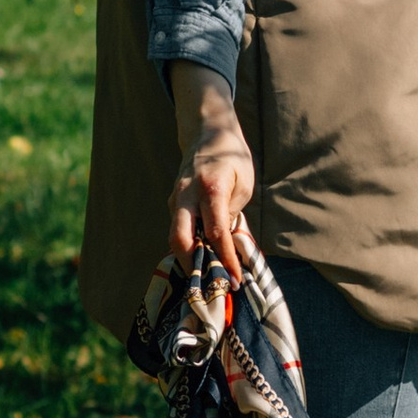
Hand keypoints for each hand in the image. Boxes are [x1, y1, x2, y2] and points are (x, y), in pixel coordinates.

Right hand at [168, 64, 255, 272]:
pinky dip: (189, 246)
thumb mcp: (244, 184)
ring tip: (208, 278)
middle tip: (210, 286)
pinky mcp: (173, 202)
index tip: (235, 279)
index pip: (216, 232)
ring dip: (190, 259)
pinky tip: (201, 259)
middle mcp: (187, 195)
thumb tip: (226, 244)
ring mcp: (176, 198)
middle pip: (180, 239)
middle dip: (193, 266)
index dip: (226, 259)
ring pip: (176, 236)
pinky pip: (178, 229)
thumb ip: (232, 213)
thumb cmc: (232, 158)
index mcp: (210, 188)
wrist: (207, 131)